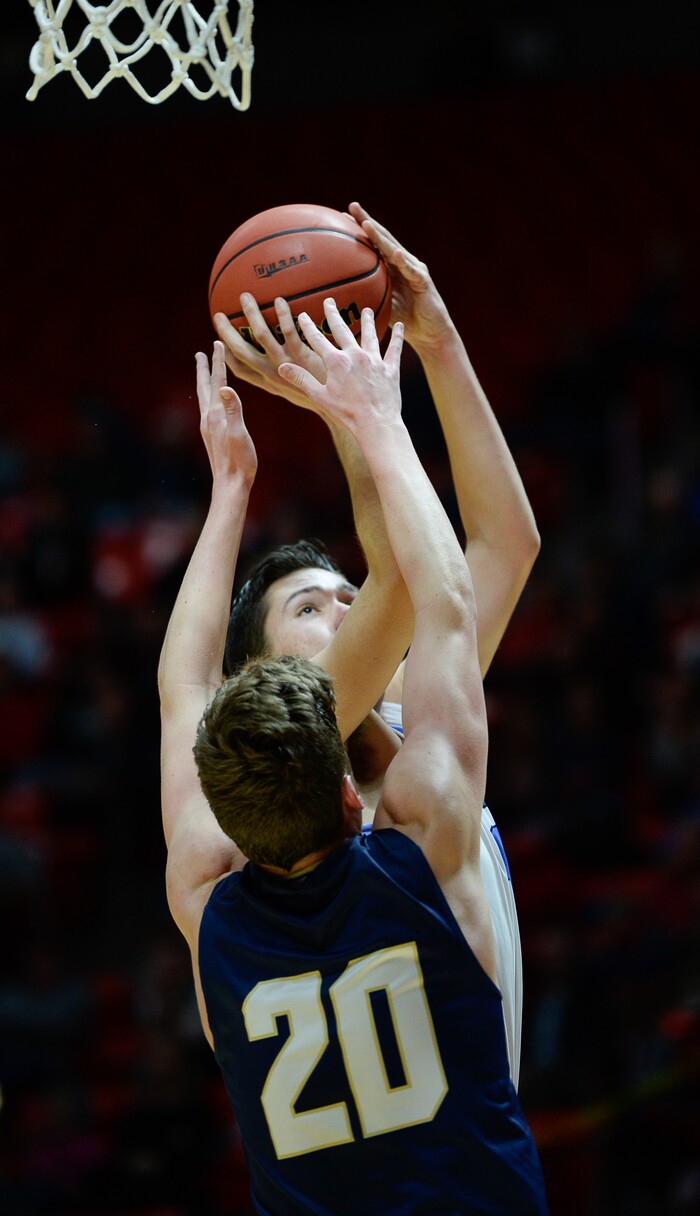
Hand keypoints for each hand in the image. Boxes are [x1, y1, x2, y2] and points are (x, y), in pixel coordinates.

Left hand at [195, 341, 256, 487]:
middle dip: (204, 369)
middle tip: (200, 352)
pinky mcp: (211, 435)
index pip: (217, 382)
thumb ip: (233, 410)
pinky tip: (211, 402)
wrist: (230, 485)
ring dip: (204, 382)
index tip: (218, 343)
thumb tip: (225, 387)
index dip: (218, 362)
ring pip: (204, 397)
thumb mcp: (239, 434)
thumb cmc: (240, 462)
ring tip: (204, 372)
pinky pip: (208, 408)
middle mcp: (208, 418)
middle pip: (204, 387)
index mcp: (216, 415)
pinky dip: (209, 396)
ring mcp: (208, 427)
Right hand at [214, 295, 326, 408]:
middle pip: (243, 352)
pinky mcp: (305, 357)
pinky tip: (280, 300)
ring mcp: (288, 364)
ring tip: (245, 297)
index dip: (226, 357)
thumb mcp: (305, 390)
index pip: (242, 371)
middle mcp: (275, 374)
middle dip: (228, 333)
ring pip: (262, 336)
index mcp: (272, 383)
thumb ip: (293, 376)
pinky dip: (283, 315)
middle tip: (218, 315)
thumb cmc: (330, 400)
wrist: (352, 410)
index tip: (216, 342)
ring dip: (252, 315)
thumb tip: (286, 362)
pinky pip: (290, 332)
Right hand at [278, 301, 403, 437]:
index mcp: (336, 362)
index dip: (308, 326)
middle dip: (333, 314)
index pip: (317, 339)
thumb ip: (301, 379)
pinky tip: (400, 325)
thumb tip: (282, 366)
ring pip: (370, 335)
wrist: (376, 423)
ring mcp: (374, 360)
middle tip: (329, 301)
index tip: (302, 315)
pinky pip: (395, 348)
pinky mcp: (390, 368)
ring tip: (366, 310)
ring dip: (367, 321)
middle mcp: (355, 355)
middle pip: (342, 329)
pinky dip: (398, 336)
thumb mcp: (320, 397)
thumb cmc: (347, 413)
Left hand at [348, 202, 452, 352]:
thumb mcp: (380, 306)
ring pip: (395, 250)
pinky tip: (396, 254)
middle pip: (383, 238)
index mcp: (391, 267)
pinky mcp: (424, 281)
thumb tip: (339, 299)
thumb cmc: (405, 320)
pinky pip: (412, 271)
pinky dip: (404, 263)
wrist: (430, 333)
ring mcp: (414, 269)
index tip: (340, 217)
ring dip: (381, 237)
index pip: (373, 243)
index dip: (359, 229)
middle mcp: (403, 262)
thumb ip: (365, 297)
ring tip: (367, 225)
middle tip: (352, 206)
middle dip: (367, 221)